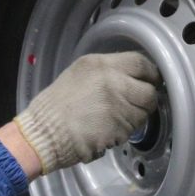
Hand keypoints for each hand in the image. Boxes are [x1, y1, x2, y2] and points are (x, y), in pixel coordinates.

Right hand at [13, 52, 162, 173]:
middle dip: (147, 100)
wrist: (43, 133)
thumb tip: (132, 79)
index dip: (151, 74)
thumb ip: (106, 73)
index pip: (140, 62)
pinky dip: (125, 132)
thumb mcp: (79, 75)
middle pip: (149, 90)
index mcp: (100, 65)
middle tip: (137, 105)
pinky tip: (108, 131)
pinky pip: (133, 130)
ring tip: (116, 120)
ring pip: (144, 113)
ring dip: (136, 118)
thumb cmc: (55, 106)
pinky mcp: (119, 128)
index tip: (151, 81)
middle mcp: (113, 81)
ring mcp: (117, 106)